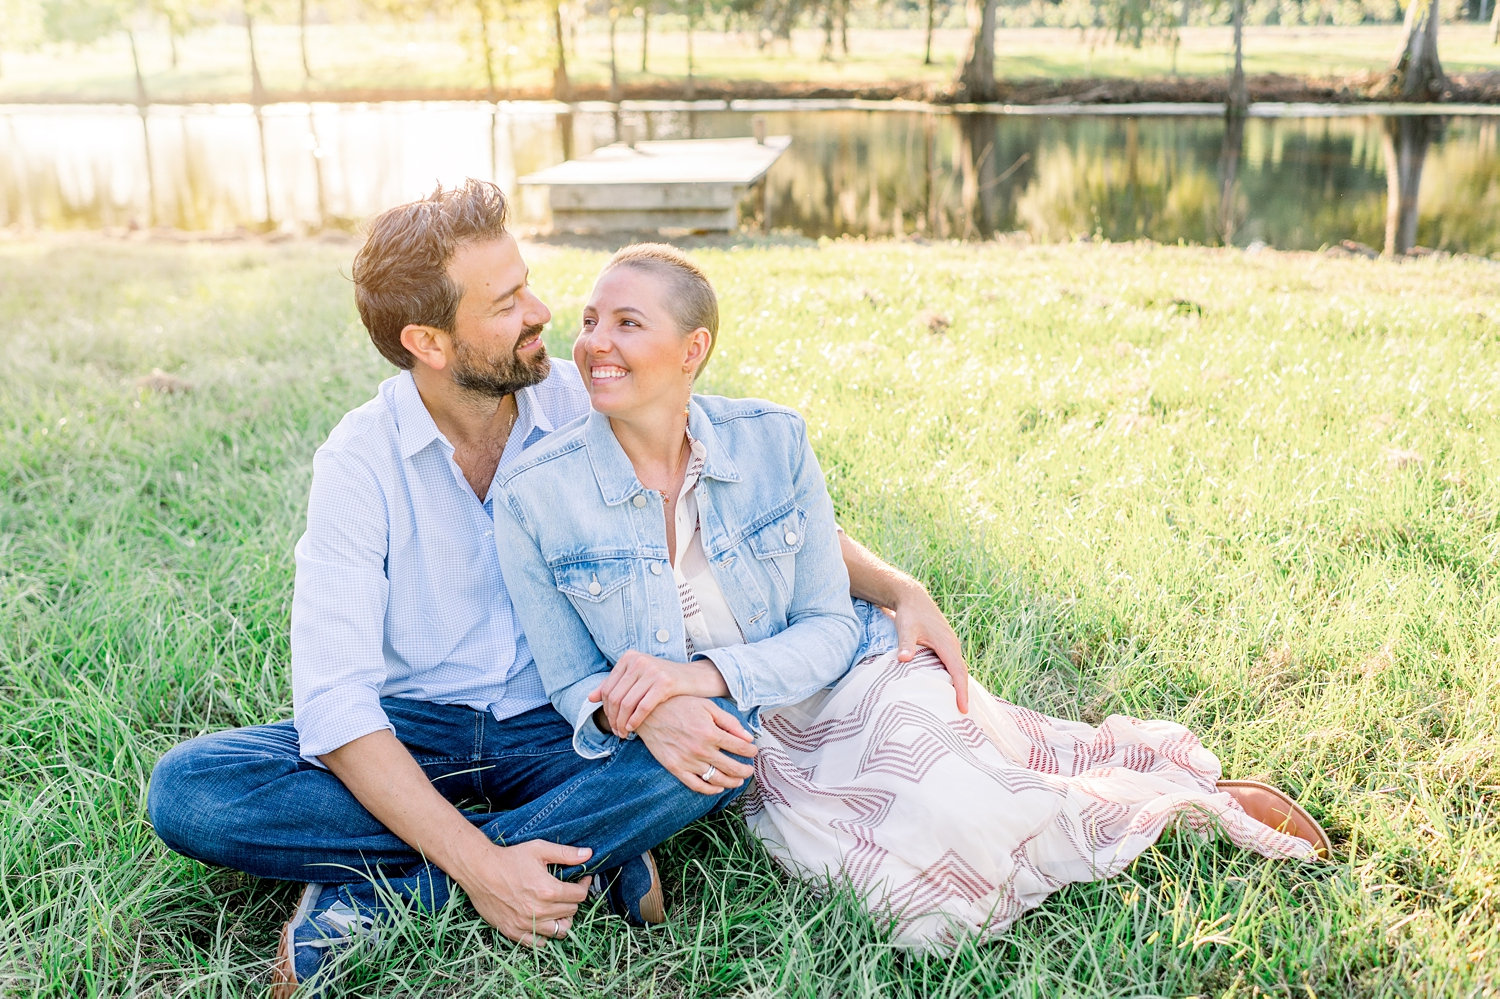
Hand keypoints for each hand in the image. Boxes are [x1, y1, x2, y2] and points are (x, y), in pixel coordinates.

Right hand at [454, 840, 592, 946]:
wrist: (480, 871)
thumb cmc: (509, 858)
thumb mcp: (539, 849)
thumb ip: (566, 854)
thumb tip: (589, 854)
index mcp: (548, 890)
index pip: (579, 896)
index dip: (584, 885)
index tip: (582, 879)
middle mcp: (539, 910)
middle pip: (571, 912)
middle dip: (573, 901)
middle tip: (567, 891)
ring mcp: (526, 924)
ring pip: (559, 931)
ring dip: (562, 919)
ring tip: (557, 908)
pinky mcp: (513, 931)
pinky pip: (537, 943)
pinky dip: (544, 935)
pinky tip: (543, 922)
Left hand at [589, 650, 683, 735]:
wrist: (694, 677)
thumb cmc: (663, 680)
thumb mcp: (637, 678)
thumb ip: (614, 685)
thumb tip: (590, 698)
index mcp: (629, 657)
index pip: (608, 688)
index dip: (606, 709)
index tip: (610, 723)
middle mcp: (639, 661)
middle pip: (616, 697)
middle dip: (613, 718)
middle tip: (616, 732)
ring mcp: (652, 670)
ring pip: (627, 703)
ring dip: (622, 722)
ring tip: (624, 733)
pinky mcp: (665, 682)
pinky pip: (643, 707)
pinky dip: (635, 720)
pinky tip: (633, 728)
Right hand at [635, 695, 756, 794]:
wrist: (648, 713)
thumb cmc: (679, 705)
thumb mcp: (707, 706)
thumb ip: (729, 722)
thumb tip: (747, 737)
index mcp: (711, 732)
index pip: (739, 747)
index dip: (750, 751)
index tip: (754, 751)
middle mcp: (701, 750)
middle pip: (732, 767)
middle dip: (745, 770)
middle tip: (750, 769)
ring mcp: (688, 762)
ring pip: (717, 779)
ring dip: (732, 782)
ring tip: (738, 780)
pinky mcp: (676, 769)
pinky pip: (696, 785)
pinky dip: (710, 790)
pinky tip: (718, 788)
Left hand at [889, 583, 969, 713]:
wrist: (912, 597)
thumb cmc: (909, 613)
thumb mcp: (905, 628)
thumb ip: (906, 645)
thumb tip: (904, 660)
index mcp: (946, 644)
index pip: (958, 672)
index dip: (962, 691)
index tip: (963, 708)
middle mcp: (952, 645)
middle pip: (962, 673)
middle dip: (963, 693)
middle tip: (962, 715)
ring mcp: (949, 644)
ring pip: (958, 669)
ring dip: (959, 685)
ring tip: (957, 706)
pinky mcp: (944, 644)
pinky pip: (952, 664)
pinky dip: (953, 677)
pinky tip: (946, 687)